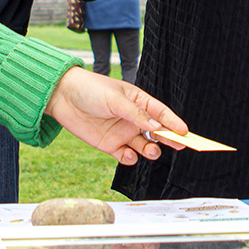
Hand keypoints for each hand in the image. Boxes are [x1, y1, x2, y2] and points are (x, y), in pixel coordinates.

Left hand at [45, 66, 189, 164]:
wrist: (63, 97)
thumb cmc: (91, 89)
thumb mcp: (115, 99)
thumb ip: (136, 114)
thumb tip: (158, 125)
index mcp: (138, 100)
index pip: (160, 112)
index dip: (173, 122)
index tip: (185, 132)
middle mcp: (133, 118)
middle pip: (157, 131)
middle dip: (169, 139)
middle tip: (180, 146)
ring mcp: (122, 132)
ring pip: (144, 145)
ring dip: (150, 150)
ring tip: (152, 151)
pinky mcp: (110, 144)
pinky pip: (126, 155)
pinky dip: (130, 158)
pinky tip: (130, 155)